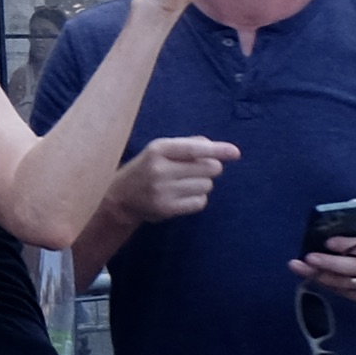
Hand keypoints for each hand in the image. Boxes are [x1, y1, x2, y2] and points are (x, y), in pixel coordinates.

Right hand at [111, 134, 238, 226]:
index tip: (235, 153)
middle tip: (195, 170)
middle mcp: (160, 169)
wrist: (119, 197)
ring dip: (202, 184)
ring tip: (184, 184)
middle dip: (210, 168)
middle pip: (208, 167)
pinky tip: (183, 196)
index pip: (195, 148)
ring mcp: (163, 190)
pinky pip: (200, 202)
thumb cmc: (147, 168)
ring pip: (207, 186)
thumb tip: (216, 148)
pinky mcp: (167, 209)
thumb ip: (187, 145)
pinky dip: (198, 199)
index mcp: (158, 149)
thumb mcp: (160, 151)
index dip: (217, 150)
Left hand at [292, 210, 355, 306]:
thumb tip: (349, 205)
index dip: (346, 245)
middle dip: (329, 263)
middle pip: (354, 267)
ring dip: (324, 277)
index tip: (327, 241)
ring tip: (303, 269)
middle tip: (309, 258)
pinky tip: (316, 279)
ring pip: (349, 284)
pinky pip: (350, 295)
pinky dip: (332, 287)